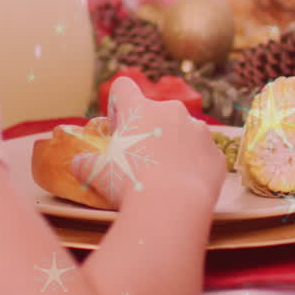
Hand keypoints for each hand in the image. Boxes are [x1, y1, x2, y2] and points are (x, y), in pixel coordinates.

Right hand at [89, 77, 225, 210]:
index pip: (123, 87)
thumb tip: (78, 164)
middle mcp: (171, 111)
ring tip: (165, 176)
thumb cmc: (130, 184)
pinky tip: (185, 186)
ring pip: (183, 132)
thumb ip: (86, 164)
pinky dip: (193, 166)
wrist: (173, 208)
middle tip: (141, 159)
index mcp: (139, 109)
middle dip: (149, 131)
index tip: (118, 128)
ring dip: (174, 147)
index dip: (118, 104)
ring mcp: (198, 131)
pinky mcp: (216, 153)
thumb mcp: (97, 174)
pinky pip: (201, 155)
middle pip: (156, 112)